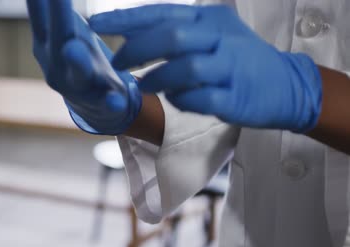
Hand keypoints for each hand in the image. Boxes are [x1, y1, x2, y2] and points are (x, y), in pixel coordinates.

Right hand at [26, 0, 140, 134]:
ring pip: (77, 73)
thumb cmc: (74, 54)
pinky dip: (111, 102)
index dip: (40, 0)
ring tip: (73, 49)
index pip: (43, 16)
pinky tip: (118, 101)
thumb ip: (47, 8)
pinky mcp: (100, 103)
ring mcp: (76, 87)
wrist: (88, 100)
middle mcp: (56, 66)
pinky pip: (106, 102)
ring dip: (77, 63)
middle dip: (56, 17)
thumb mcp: (60, 29)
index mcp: (47, 44)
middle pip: (57, 38)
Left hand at [89, 4, 321, 131]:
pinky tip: (175, 99)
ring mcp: (230, 68)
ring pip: (184, 68)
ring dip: (156, 78)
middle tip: (116, 63)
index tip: (95, 23)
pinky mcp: (235, 98)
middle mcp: (220, 38)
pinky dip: (180, 100)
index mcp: (208, 18)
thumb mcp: (208, 34)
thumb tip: (129, 32)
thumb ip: (173, 31)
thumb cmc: (236, 59)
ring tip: (142, 86)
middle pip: (170, 37)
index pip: (161, 12)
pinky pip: (199, 99)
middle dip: (135, 50)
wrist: (286, 85)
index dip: (125, 19)